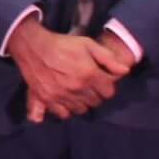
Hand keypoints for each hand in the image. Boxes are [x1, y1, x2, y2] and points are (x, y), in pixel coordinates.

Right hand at [11, 18, 131, 121]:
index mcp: (89, 74)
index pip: (109, 92)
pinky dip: (66, 110)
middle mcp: (77, 88)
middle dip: (95, 94)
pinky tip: (65, 100)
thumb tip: (125, 71)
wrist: (33, 46)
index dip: (107, 86)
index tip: (101, 80)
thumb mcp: (87, 44)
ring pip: (81, 109)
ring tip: (77, 92)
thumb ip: (108, 58)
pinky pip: (63, 114)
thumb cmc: (62, 44)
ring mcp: (61, 96)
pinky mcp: (47, 100)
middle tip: (89, 85)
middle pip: (95, 102)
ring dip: (82, 102)